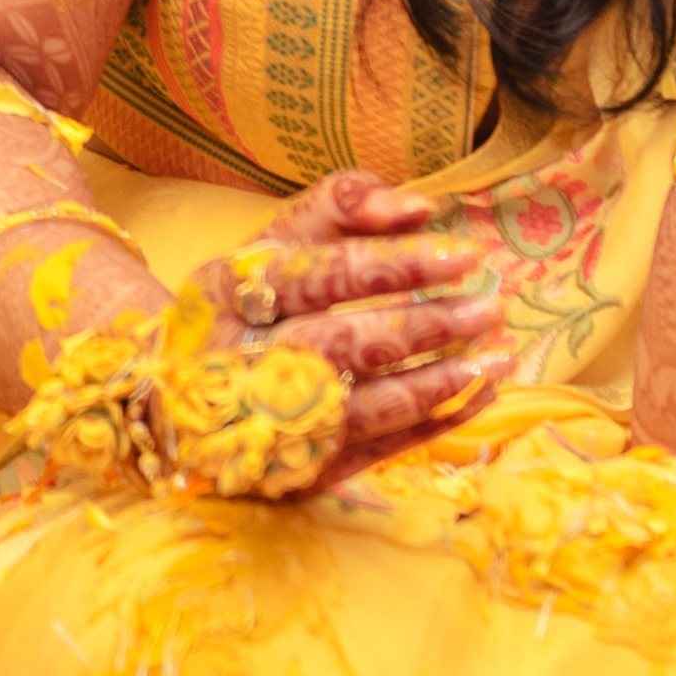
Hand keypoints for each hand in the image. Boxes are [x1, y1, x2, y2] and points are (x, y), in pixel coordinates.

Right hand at [194, 170, 515, 490]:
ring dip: (438, 383)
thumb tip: (419, 206)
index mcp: (228, 290)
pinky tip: (476, 396)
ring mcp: (266, 423)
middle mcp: (240, 359)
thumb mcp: (273, 244)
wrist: (176, 396)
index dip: (393, 264)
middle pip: (341, 343)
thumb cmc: (246, 304)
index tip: (462, 256)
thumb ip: (341, 208)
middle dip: (424, 326)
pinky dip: (432, 425)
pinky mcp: (295, 469)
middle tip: (490, 308)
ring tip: (498, 359)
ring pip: (361, 405)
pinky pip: (375, 450)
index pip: (318, 274)